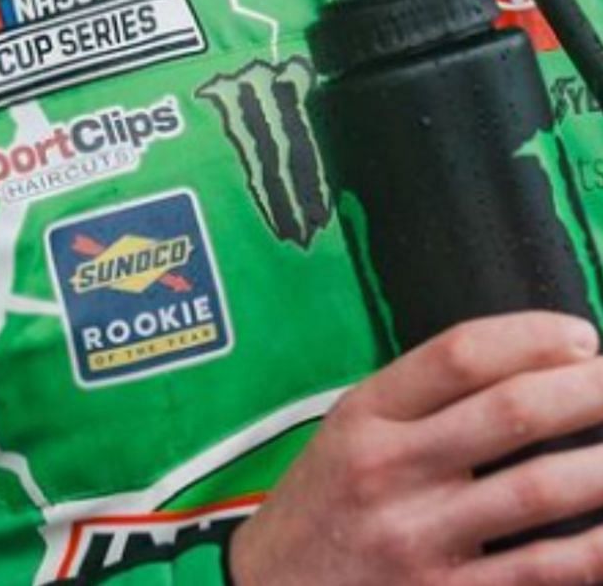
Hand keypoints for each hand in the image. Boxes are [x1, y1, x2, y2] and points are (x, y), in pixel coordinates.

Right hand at [230, 313, 602, 583]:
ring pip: (538, 492)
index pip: (456, 356)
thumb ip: (418, 405)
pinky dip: (595, 549)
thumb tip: (522, 374)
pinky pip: (543, 570)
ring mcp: (421, 537)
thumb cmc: (324, 507)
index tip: (581, 336)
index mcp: (365, 416)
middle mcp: (391, 469)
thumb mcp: (347, 435)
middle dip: (587, 392)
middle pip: (509, 415)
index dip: (530, 339)